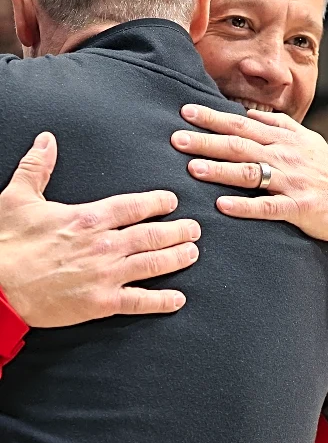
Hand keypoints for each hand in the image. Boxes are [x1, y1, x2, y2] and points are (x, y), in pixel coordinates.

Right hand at [0, 133, 199, 326]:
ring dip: (177, 258)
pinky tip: (178, 299)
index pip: (134, 206)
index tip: (172, 201)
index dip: (158, 202)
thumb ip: (37, 167)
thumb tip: (47, 139)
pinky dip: (161, 301)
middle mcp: (104, 244)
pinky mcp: (100, 303)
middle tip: (194, 229)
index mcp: (88, 217)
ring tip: (193, 253)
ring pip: (153, 263)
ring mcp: (105, 274)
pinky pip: (139, 301)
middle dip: (178, 230)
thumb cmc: (5, 243)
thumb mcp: (17, 198)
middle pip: (152, 234)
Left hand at [171, 105, 327, 241]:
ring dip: (221, 170)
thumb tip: (251, 114)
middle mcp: (286, 157)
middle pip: (240, 145)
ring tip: (193, 168)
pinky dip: (245, 206)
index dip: (214, 118)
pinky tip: (223, 206)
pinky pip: (268, 207)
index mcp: (285, 140)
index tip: (187, 111)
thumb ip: (279, 125)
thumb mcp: (308, 140)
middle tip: (177, 137)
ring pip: (251, 173)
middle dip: (207, 140)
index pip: (243, 125)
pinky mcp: (299, 207)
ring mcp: (292, 182)